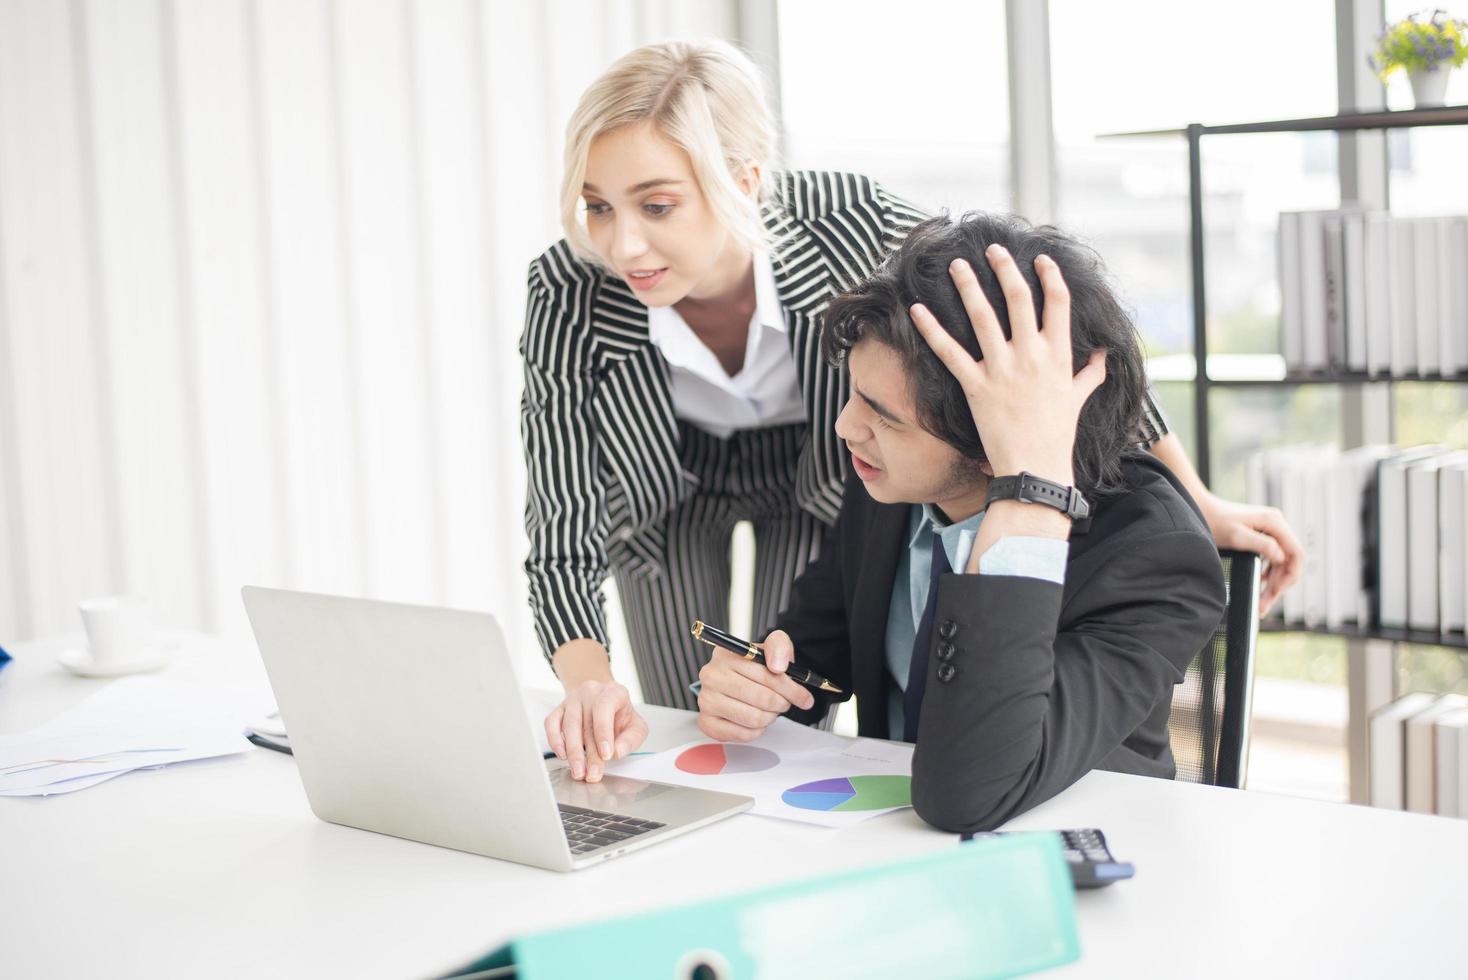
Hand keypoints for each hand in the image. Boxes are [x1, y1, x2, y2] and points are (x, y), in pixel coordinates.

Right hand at [544, 680, 647, 781]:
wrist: (605, 703)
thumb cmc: (621, 716)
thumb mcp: (636, 727)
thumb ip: (631, 739)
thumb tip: (617, 752)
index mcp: (613, 692)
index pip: (605, 707)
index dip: (604, 732)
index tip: (606, 754)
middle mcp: (591, 692)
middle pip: (587, 722)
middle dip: (589, 753)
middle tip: (592, 773)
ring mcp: (573, 699)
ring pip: (568, 725)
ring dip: (573, 752)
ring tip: (578, 771)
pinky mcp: (559, 708)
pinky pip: (551, 723)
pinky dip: (555, 740)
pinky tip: (562, 754)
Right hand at [696, 630, 814, 741]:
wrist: (738, 679)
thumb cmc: (756, 666)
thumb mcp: (771, 647)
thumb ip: (779, 646)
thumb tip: (778, 666)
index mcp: (726, 654)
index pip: (766, 675)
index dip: (791, 689)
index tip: (804, 697)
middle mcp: (711, 676)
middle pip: (762, 699)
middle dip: (782, 704)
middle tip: (785, 703)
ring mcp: (706, 700)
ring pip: (753, 719)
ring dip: (770, 717)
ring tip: (770, 710)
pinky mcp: (707, 722)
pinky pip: (742, 734)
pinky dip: (756, 730)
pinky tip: (756, 719)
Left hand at [908, 246, 1105, 485]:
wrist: (1036, 469)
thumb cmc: (1057, 436)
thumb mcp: (1079, 399)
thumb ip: (1090, 374)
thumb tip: (1104, 356)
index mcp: (1058, 355)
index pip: (1057, 303)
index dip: (1049, 277)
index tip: (1039, 259)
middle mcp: (1032, 355)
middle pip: (1018, 298)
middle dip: (1004, 268)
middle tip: (992, 249)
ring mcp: (1003, 369)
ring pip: (983, 316)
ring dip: (968, 286)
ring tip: (957, 265)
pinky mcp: (977, 386)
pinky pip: (950, 352)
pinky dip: (932, 329)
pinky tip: (918, 309)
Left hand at [1195, 489, 1304, 616]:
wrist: (1200, 510)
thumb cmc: (1215, 521)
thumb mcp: (1238, 537)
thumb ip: (1263, 546)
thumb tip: (1282, 558)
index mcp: (1274, 522)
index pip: (1296, 554)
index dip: (1289, 576)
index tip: (1276, 592)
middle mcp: (1277, 524)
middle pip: (1290, 560)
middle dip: (1280, 584)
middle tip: (1265, 603)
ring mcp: (1271, 529)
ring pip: (1282, 561)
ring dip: (1275, 580)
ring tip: (1262, 598)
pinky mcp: (1263, 534)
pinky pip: (1274, 557)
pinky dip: (1270, 571)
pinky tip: (1260, 581)